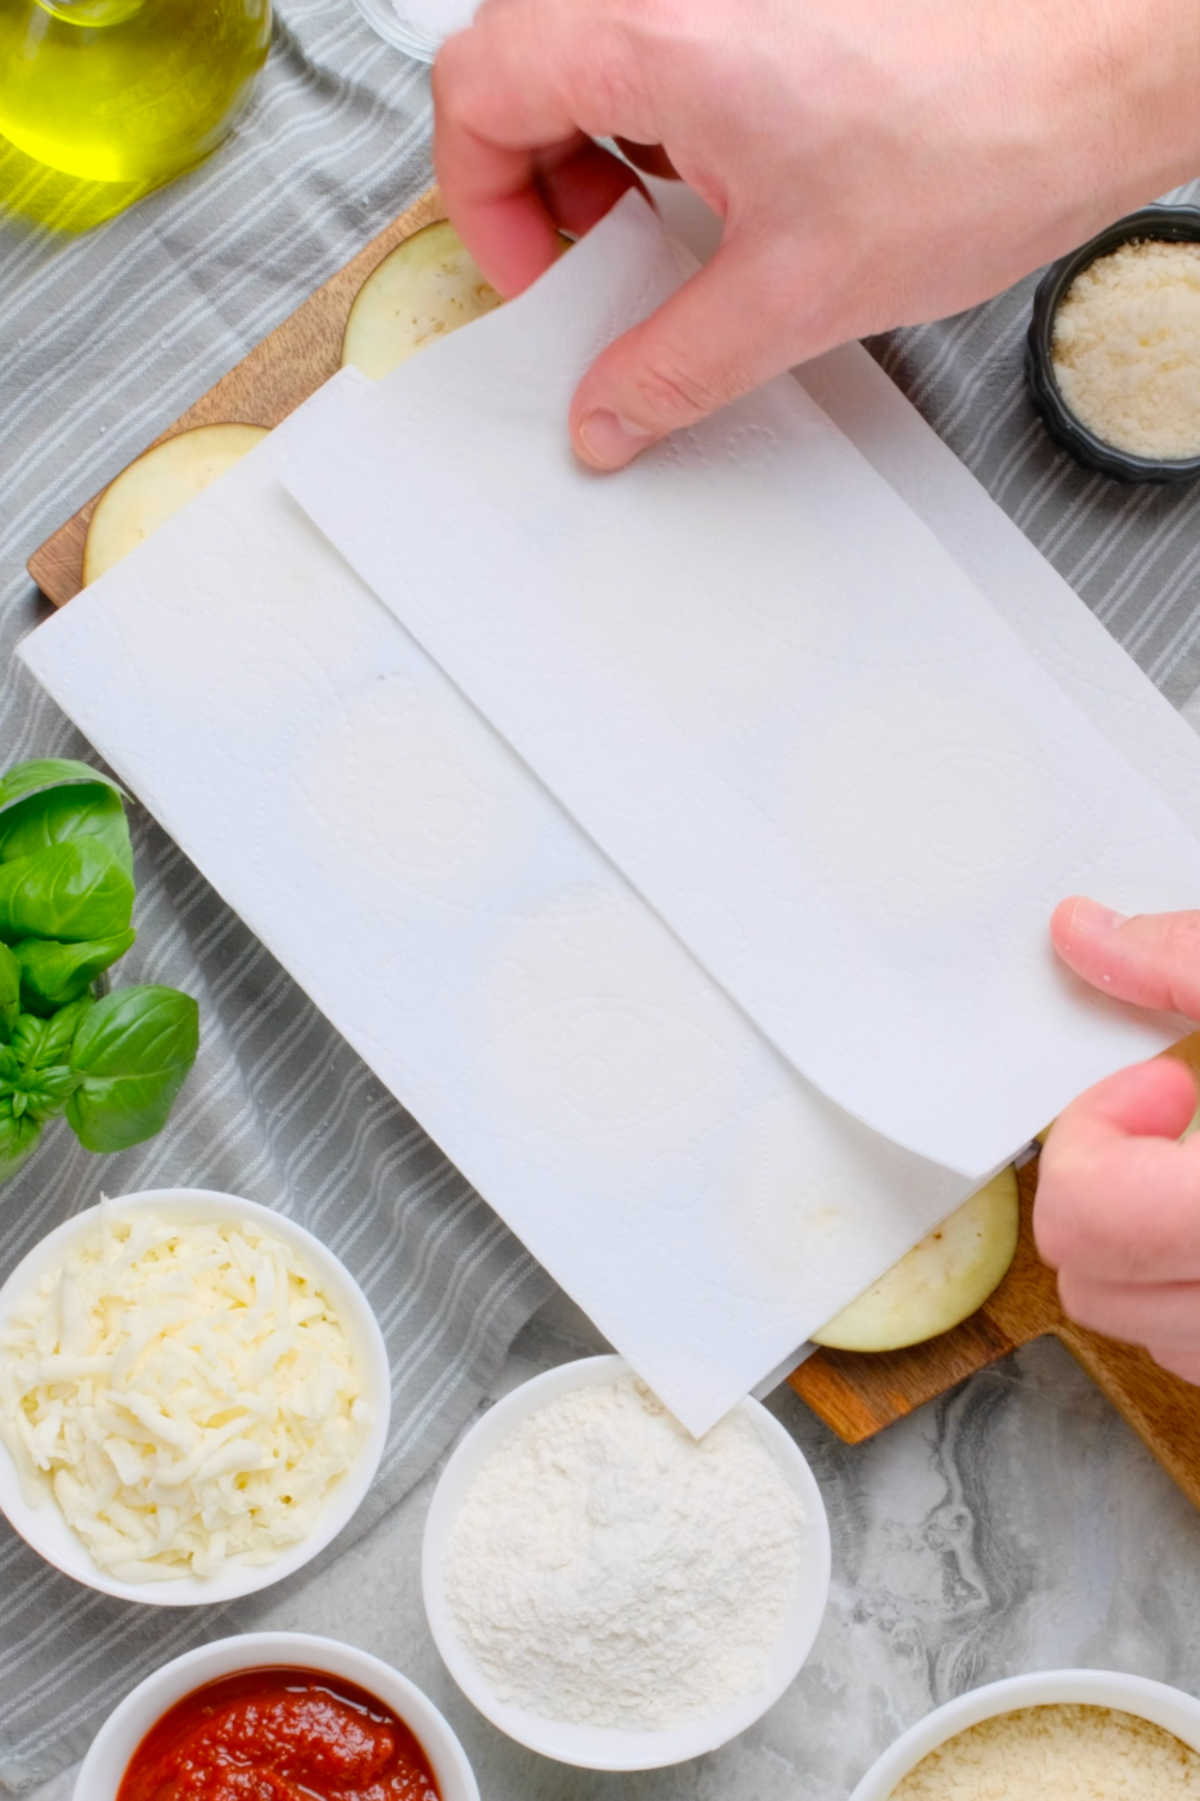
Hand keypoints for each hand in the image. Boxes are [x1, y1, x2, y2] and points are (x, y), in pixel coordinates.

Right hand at [433, 0, 1199, 467]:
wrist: (1106, 72)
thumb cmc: (981, 139)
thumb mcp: (794, 297)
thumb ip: (671, 369)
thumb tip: (606, 419)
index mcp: (657, 35)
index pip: (478, 86)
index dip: (480, 199)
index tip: (540, 273)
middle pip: (522, 59)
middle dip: (534, 176)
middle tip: (590, 258)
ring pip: (591, 46)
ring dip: (599, 145)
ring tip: (665, 228)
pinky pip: (668, 40)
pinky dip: (664, 115)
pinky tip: (724, 187)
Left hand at [1036, 897, 1199, 1381]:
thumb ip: (1192, 965)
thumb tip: (1083, 935)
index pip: (1096, 1216)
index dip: (1097, 1137)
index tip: (1158, 1086)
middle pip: (1093, 1287)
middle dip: (1108, 1192)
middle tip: (1175, 1119)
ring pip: (1146, 1337)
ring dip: (1147, 1254)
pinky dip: (1194, 1297)